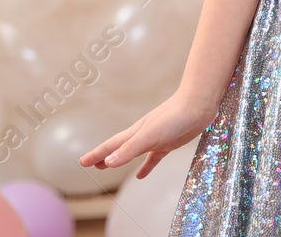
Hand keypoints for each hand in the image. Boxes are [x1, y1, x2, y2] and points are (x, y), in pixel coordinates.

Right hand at [80, 94, 215, 180]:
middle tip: (90, 164)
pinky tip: (140, 175)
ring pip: (133, 153)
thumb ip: (129, 149)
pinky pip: (153, 158)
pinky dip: (146, 166)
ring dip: (120, 160)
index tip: (82, 162)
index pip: (110, 146)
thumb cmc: (174, 117)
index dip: (96, 154)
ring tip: (108, 166)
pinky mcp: (169, 143)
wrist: (198, 105)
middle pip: (118, 148)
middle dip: (103, 156)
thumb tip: (108, 162)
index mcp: (135, 133)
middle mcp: (142, 135)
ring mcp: (156, 139)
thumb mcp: (149, 136)